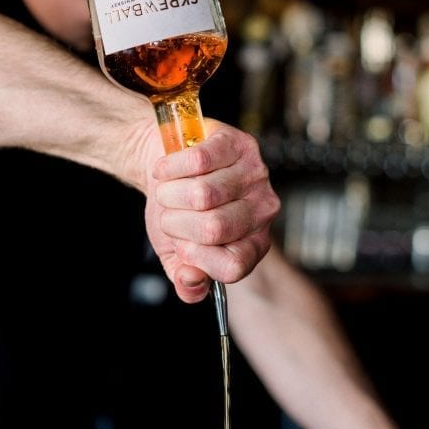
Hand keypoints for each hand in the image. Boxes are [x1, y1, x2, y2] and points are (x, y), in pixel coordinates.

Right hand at [145, 120, 279, 303]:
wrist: (164, 168)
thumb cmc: (177, 210)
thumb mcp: (177, 252)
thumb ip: (186, 278)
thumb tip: (192, 284)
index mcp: (254, 244)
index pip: (233, 266)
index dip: (196, 258)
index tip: (182, 246)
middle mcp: (263, 210)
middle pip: (213, 228)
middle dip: (176, 223)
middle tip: (170, 214)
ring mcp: (254, 174)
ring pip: (201, 194)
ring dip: (169, 195)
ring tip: (168, 191)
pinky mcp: (237, 143)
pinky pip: (197, 161)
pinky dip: (170, 168)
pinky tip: (167, 170)